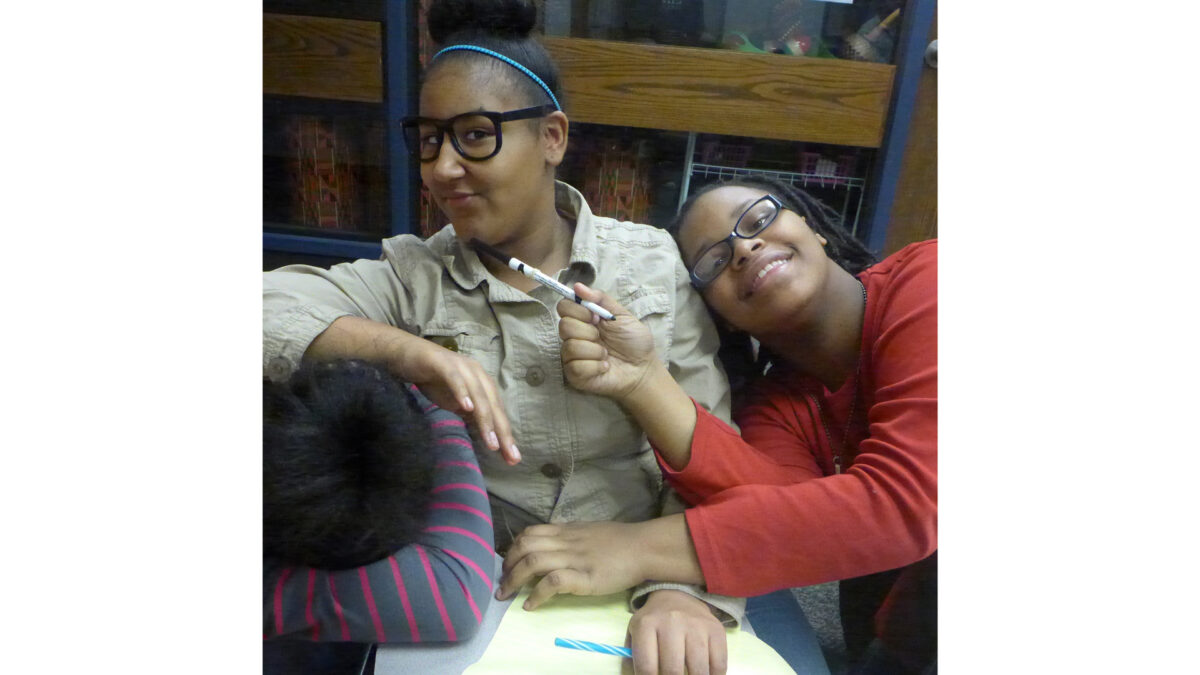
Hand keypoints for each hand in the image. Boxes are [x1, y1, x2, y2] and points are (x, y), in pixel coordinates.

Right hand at [397, 338, 520, 464]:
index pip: (497, 412)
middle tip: (510, 456)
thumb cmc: (434, 379)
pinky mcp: (443, 364)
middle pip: (493, 405)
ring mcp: (462, 367)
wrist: (406, 354)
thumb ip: (472, 416)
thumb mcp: (456, 402)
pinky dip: (462, 392)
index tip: (513, 459)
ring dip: (486, 418)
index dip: (505, 435)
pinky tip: (467, 408)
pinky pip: (455, 379)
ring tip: (491, 442)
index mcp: (482, 384)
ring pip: (479, 395)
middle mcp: (477, 374)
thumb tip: (488, 438)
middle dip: (502, 432)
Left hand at [497, 521, 647, 607]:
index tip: (508, 564)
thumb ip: (569, 536)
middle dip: (507, 566)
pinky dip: (536, 595)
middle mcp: (566, 542)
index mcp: (566, 531)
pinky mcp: (584, 577)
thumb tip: (551, 543)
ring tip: (507, 595)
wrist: (643, 547)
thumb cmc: (620, 540)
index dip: (512, 549)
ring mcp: (574, 559)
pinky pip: (553, 582)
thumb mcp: (588, 531)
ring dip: (514, 580)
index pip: (529, 533)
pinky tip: (530, 605)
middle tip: (502, 583)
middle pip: (524, 547)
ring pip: (533, 562)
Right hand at [558, 283, 658, 403]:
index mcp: (583, 319)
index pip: (564, 306)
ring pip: (570, 347)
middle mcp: (574, 336)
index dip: (579, 310)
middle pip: (564, 326)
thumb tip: (577, 286)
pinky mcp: (575, 375)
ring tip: (607, 354)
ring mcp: (572, 356)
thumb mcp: (621, 315)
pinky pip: (576, 366)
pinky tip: (605, 366)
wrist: (643, 367)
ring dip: (595, 350)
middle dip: (588, 331)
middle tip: (602, 337)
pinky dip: (595, 366)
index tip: (597, 317)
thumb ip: (600, 299)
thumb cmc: (633, 341)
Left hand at [628, 590, 727, 674]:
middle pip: (673, 671)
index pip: (646, 667)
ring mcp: (696, 625)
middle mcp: (672, 622)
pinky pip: (719, 665)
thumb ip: (632, 659)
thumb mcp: (635, 633)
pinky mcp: (716, 629)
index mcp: (646, 624)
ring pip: (698, 670)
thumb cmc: (654, 622)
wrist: (677, 596)